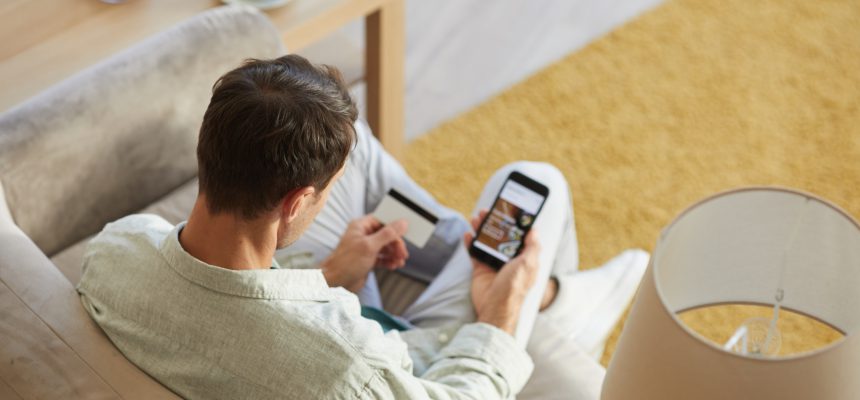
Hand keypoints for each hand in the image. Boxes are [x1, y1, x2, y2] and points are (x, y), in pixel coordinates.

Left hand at [321, 215, 407, 292]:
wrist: (335, 283)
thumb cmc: (346, 262)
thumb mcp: (369, 246)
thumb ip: (387, 234)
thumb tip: (402, 223)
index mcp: (361, 226)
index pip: (382, 220)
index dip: (394, 225)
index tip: (406, 232)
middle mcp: (363, 235)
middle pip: (386, 234)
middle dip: (396, 244)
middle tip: (403, 253)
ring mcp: (365, 248)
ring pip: (385, 246)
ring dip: (394, 253)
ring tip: (400, 261)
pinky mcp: (367, 260)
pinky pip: (382, 257)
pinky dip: (389, 261)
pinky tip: (394, 266)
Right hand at [465, 209, 540, 334]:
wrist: (495, 307)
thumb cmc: (514, 287)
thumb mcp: (528, 264)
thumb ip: (532, 247)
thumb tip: (534, 231)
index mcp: (523, 258)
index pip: (519, 236)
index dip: (514, 224)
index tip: (508, 211)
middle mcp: (508, 260)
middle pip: (500, 236)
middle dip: (494, 223)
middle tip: (488, 211)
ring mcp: (493, 264)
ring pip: (486, 242)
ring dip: (481, 229)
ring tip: (476, 218)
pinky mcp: (481, 269)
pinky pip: (474, 252)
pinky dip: (470, 242)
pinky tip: (468, 234)